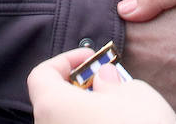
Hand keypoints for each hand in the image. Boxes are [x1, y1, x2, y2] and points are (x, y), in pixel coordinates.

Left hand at [27, 49, 173, 123]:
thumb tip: (104, 79)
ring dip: (86, 111)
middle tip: (107, 82)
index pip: (41, 75)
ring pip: (67, 122)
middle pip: (53, 102)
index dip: (65, 61)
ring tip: (117, 107)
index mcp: (54, 106)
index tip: (91, 58)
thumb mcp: (134, 92)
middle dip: (79, 88)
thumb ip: (112, 80)